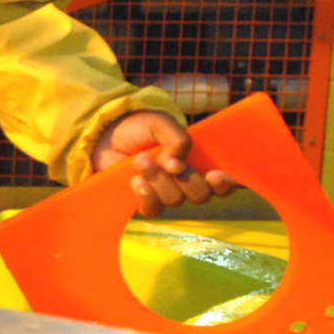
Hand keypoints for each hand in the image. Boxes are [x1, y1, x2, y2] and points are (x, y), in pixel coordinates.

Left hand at [90, 110, 236, 216]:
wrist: (108, 134)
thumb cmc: (140, 128)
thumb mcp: (160, 123)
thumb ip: (176, 138)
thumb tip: (177, 162)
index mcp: (200, 163)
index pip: (225, 183)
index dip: (225, 184)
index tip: (213, 174)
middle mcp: (187, 182)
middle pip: (201, 195)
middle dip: (184, 179)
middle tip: (166, 160)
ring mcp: (166, 193)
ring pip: (175, 200)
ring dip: (158, 180)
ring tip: (140, 160)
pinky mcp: (144, 201)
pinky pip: (153, 210)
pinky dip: (145, 196)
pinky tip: (135, 181)